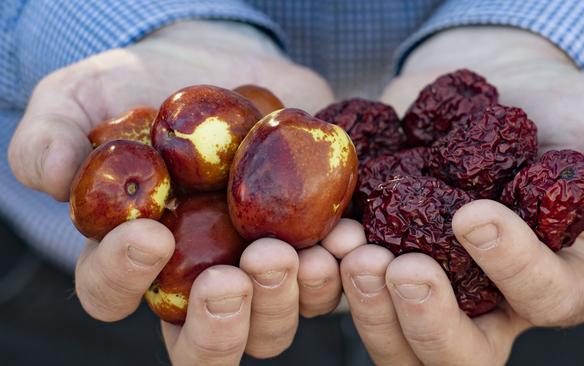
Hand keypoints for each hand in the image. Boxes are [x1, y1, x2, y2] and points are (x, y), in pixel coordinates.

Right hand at [7, 20, 348, 364]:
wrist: (222, 65)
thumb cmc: (144, 86)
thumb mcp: (84, 94)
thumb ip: (51, 133)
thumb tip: (50, 175)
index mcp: (134, 256)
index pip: (112, 293)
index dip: (123, 277)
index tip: (150, 236)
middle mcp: (196, 277)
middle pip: (205, 342)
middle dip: (223, 321)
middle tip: (237, 273)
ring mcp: (257, 267)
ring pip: (274, 324)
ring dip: (291, 299)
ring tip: (309, 254)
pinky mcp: (309, 244)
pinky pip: (333, 280)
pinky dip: (344, 268)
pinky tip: (350, 238)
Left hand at [341, 26, 583, 364]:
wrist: (487, 91)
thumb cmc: (554, 111)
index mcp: (551, 279)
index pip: (545, 298)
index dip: (512, 266)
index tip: (473, 215)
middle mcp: (489, 301)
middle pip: (461, 354)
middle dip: (426, 319)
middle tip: (396, 266)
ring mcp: (431, 289)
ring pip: (398, 341)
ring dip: (368, 306)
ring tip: (348, 248)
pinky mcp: (383, 264)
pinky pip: (353, 295)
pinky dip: (332, 277)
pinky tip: (321, 239)